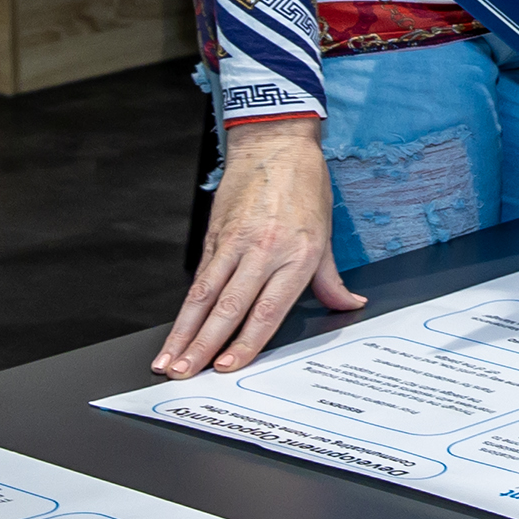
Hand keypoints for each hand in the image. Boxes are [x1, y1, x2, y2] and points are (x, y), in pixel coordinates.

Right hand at [152, 121, 364, 376]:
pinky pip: (199, 278)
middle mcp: (266, 250)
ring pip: (205, 296)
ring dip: (184, 333)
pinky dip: (185, 308)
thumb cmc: (306, 187)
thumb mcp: (326, 234)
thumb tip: (349, 305)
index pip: (270, 309)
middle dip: (204, 346)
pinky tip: (175, 330)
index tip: (228, 366)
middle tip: (185, 374)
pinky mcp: (215, 236)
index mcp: (300, 254)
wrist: (277, 144)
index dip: (247, 341)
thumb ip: (331, 279)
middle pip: (230, 307)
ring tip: (169, 361)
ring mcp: (236, 243)